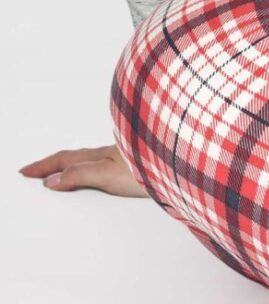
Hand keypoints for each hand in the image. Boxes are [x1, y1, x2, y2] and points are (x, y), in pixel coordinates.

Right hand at [18, 142, 148, 197]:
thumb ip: (80, 175)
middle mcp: (109, 152)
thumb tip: (51, 180)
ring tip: (60, 170)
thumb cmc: (149, 166)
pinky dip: (89, 166)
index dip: (43, 166)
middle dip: (53, 164)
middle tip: (36, 171)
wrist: (179, 162)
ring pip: (90, 159)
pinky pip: (103, 163)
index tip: (24, 172)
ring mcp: (122, 155)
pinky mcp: (134, 163)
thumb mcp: (108, 174)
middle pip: (75, 157)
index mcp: (99, 155)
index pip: (64, 160)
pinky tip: (98, 170)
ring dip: (72, 164)